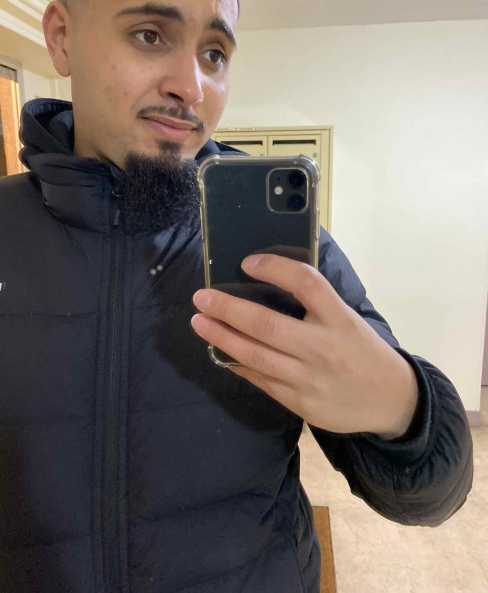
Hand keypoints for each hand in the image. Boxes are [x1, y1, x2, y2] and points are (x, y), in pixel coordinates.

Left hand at [191, 254, 418, 438]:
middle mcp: (323, 347)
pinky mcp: (300, 403)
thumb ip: (317, 304)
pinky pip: (260, 380)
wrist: (391, 401)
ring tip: (200, 322)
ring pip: (256, 355)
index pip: (306, 283)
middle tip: (201, 297)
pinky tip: (221, 353)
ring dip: (222, 337)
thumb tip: (268, 281)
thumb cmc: (364, 351)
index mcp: (340, 319)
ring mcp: (309, 379)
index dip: (274, 268)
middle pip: (267, 324)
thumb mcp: (349, 319)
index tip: (247, 262)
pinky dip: (238, 364)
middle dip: (228, 309)